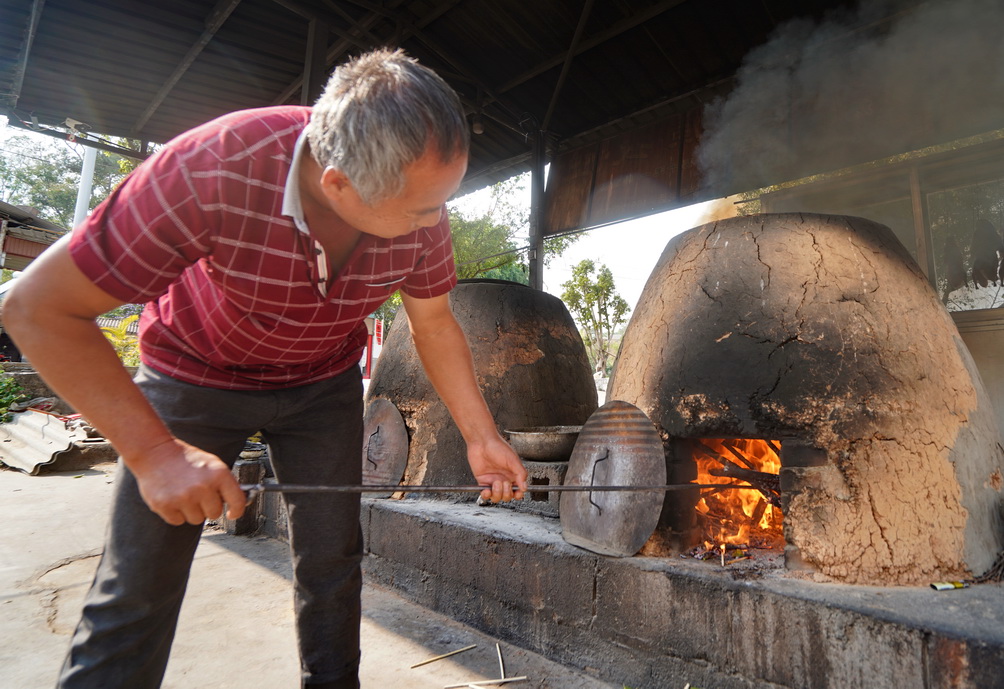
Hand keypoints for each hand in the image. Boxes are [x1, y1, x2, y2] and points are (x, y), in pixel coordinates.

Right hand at [128, 439, 246, 525]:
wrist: (155, 452)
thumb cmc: (186, 459)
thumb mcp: (212, 464)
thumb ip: (225, 483)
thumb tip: (238, 503)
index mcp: (218, 474)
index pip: (237, 501)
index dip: (237, 511)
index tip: (232, 514)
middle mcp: (203, 487)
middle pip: (214, 514)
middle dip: (207, 507)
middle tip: (198, 494)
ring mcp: (183, 497)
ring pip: (196, 520)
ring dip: (191, 511)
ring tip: (183, 494)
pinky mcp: (165, 505)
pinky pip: (178, 521)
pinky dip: (175, 513)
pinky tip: (172, 497)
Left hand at [468, 434, 527, 502]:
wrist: (482, 442)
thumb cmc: (498, 446)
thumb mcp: (513, 460)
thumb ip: (521, 474)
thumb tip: (525, 487)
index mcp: (513, 474)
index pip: (517, 490)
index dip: (518, 495)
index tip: (517, 493)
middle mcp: (503, 479)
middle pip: (507, 496)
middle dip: (507, 493)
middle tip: (505, 483)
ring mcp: (493, 481)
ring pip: (497, 497)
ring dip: (497, 493)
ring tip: (496, 482)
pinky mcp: (483, 481)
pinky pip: (485, 494)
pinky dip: (486, 495)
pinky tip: (487, 490)